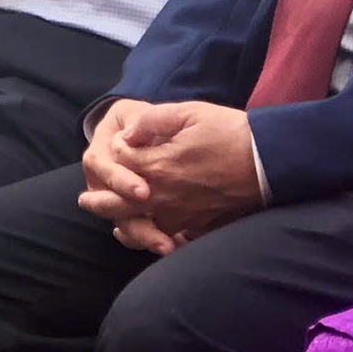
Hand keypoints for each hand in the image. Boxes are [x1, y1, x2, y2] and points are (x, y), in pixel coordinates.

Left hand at [77, 100, 264, 253]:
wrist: (267, 162)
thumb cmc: (229, 132)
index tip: (120, 143)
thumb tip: (127, 133)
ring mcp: (180, 214)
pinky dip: (154, 238)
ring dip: (122, 224)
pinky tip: (150, 237)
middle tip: (84, 200)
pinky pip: (169, 236)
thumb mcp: (189, 113)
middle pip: (120, 204)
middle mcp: (163, 195)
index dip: (117, 151)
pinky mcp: (197, 225)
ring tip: (112, 226)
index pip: (121, 162)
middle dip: (99, 202)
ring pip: (141, 226)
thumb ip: (153, 120)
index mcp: (157, 164)